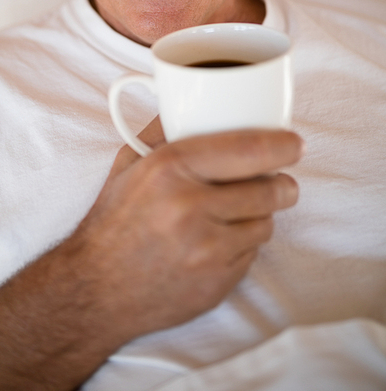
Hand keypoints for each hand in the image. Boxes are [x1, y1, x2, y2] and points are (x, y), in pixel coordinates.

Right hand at [69, 123, 303, 344]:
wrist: (96, 289)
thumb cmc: (115, 220)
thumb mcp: (130, 163)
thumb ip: (164, 129)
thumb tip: (199, 102)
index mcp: (169, 168)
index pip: (248, 149)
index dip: (282, 144)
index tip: (294, 143)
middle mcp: (189, 207)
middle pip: (268, 188)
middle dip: (282, 182)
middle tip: (279, 180)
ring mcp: (206, 250)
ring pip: (265, 222)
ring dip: (259, 215)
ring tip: (233, 213)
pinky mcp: (217, 282)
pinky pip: (253, 254)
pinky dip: (243, 245)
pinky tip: (216, 242)